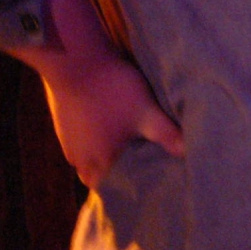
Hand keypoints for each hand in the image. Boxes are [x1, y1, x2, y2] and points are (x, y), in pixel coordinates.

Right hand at [11, 0, 183, 187]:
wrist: (74, 61)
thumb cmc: (112, 90)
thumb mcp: (146, 111)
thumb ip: (167, 134)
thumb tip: (188, 152)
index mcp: (98, 162)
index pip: (110, 188)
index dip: (124, 187)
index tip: (140, 182)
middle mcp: (78, 157)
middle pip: (96, 174)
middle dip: (114, 172)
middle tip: (135, 164)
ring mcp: (67, 140)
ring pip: (86, 157)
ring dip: (101, 154)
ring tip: (122, 145)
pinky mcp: (62, 122)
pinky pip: (78, 139)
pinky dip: (91, 138)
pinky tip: (105, 125)